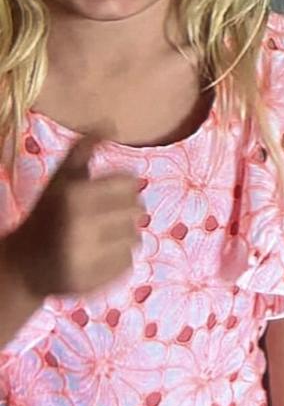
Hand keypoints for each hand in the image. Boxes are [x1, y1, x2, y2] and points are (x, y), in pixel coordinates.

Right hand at [2, 133, 141, 298]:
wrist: (23, 265)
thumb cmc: (48, 214)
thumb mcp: (61, 179)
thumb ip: (84, 149)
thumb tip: (108, 122)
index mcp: (73, 197)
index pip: (130, 183)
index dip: (124, 186)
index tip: (112, 192)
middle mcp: (78, 227)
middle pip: (137, 210)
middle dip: (126, 211)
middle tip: (107, 216)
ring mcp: (84, 258)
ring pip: (136, 238)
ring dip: (125, 235)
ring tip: (103, 236)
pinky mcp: (90, 282)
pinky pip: (128, 264)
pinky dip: (119, 258)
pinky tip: (99, 254)